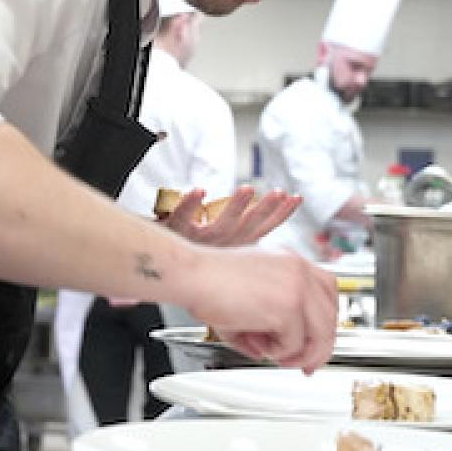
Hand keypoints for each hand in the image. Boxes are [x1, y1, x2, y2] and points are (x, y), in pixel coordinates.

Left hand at [161, 186, 299, 247]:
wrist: (156, 261)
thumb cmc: (191, 248)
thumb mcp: (222, 244)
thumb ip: (240, 230)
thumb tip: (260, 210)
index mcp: (234, 245)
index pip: (262, 228)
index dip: (280, 214)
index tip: (295, 197)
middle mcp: (221, 244)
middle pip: (247, 227)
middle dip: (265, 209)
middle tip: (279, 193)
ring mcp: (199, 240)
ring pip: (220, 226)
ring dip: (235, 206)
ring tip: (247, 189)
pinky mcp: (177, 230)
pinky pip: (183, 218)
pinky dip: (190, 205)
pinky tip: (198, 191)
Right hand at [177, 246, 336, 372]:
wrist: (191, 276)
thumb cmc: (207, 282)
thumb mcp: (246, 296)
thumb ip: (267, 320)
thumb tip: (268, 349)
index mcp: (290, 262)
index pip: (327, 291)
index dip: (324, 321)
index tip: (315, 343)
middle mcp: (298, 270)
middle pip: (331, 315)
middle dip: (319, 346)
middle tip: (303, 364)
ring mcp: (297, 286)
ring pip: (322, 333)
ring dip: (301, 354)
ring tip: (276, 356)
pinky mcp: (288, 306)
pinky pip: (296, 343)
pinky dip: (278, 352)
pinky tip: (258, 345)